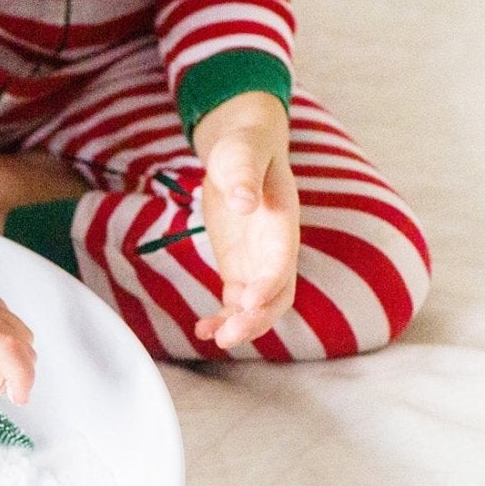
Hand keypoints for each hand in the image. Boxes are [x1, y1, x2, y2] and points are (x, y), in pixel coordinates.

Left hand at [193, 92, 298, 349]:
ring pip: (257, 306)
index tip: (248, 302)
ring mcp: (258, 261)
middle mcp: (275, 248)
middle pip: (277, 295)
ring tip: (212, 337)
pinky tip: (202, 329)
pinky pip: (235, 302)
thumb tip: (244, 202)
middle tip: (228, 336)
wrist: (242, 151)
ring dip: (239, 324)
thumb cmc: (243, 148)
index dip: (269, 284)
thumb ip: (244, 177)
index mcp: (281, 222)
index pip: (282, 262)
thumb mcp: (240, 154)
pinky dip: (222, 317)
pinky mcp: (239, 268)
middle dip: (256, 318)